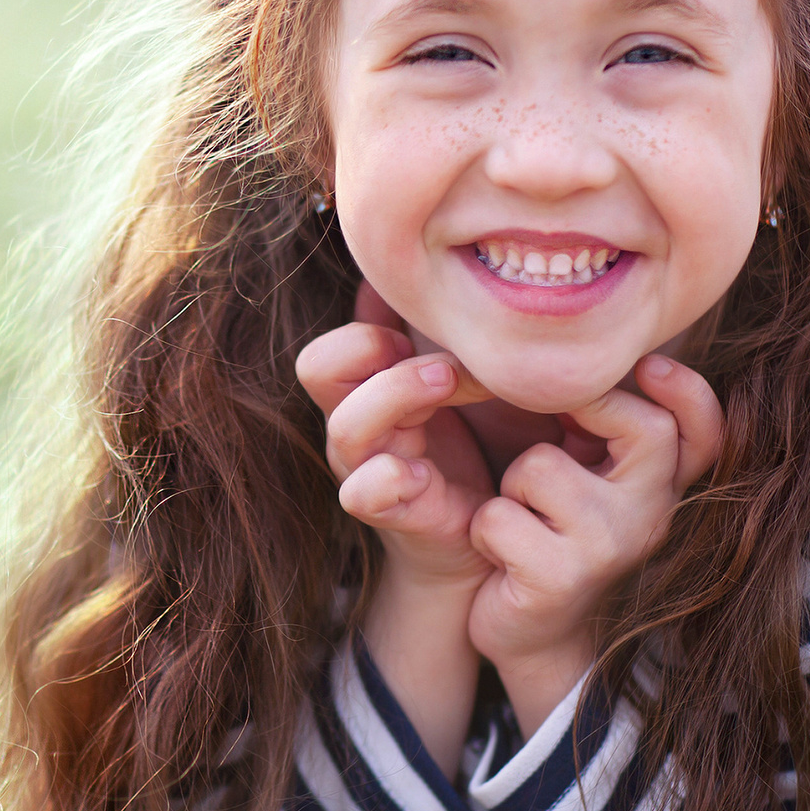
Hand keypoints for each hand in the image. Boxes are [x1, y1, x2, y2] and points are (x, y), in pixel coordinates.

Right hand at [297, 283, 496, 595]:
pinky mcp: (393, 512)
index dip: (371, 330)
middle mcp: (357, 428)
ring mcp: (369, 470)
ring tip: (449, 385)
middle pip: (319, 367)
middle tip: (445, 361)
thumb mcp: (461, 379)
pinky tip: (427, 472)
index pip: (330, 346)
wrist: (490, 537)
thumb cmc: (478, 448)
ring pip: (345, 425)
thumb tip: (415, 274)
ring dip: (397, 394)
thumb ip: (437, 332)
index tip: (435, 338)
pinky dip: (388, 477)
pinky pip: (362, 493)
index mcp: (367, 392)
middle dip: (374, 349)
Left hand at [465, 353, 723, 730]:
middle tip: (553, 433)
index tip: (651, 364)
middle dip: (583, 410)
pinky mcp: (561, 578)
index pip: (703, 432)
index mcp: (660, 486)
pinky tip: (502, 556)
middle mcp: (651, 516)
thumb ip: (601, 424)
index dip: (689, 394)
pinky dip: (486, 530)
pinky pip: (500, 516)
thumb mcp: (584, 475)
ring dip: (513, 487)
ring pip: (542, 467)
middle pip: (645, 430)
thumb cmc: (547, 532)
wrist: (529, 631)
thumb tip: (589, 347)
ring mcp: (610, 549)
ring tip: (521, 517)